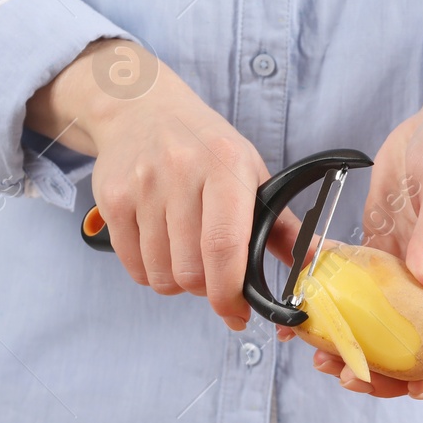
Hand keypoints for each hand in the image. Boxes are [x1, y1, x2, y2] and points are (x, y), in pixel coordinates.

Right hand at [27, 39, 300, 329]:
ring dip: (176, 283)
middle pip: (190, 271)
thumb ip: (278, 222)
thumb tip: (310, 261)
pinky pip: (132, 265)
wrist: (142, 108)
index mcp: (227, 167)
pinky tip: (161, 249)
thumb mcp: (249, 170)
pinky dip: (150, 272)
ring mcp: (142, 185)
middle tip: (212, 277)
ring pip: (159, 274)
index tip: (236, 314)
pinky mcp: (112, 198)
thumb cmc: (205, 146)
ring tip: (186, 258)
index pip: (225, 247)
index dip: (230, 293)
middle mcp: (182, 172)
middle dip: (206, 290)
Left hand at [309, 56, 422, 397]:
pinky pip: (360, 294)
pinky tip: (304, 310)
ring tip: (321, 355)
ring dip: (357, 350)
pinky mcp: (385, 251)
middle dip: (391, 376)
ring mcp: (413, 270)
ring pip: (387, 331)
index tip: (421, 387)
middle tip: (350, 376)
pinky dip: (335, 308)